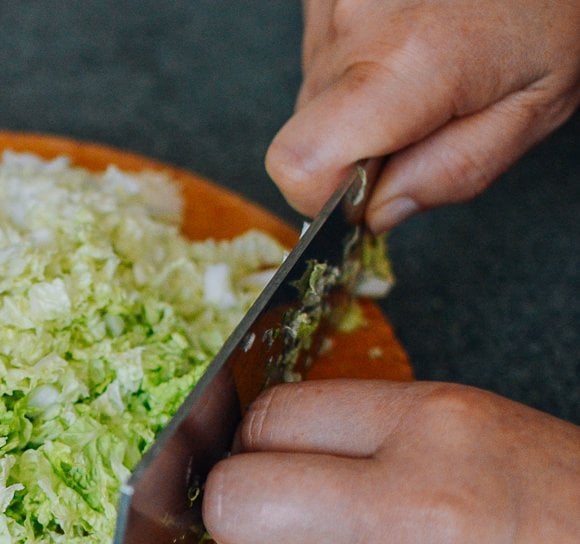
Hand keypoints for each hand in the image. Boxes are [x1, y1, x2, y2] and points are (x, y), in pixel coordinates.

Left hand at [202, 380, 579, 543]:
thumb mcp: (489, 441)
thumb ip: (379, 443)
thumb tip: (267, 454)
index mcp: (435, 429)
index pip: (273, 418)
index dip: (255, 447)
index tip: (260, 467)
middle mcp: (409, 511)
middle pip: (234, 502)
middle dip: (238, 520)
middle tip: (271, 535)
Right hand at [267, 0, 579, 230]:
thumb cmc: (555, 4)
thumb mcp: (536, 106)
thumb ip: (455, 171)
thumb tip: (379, 211)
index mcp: (406, 66)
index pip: (300, 165)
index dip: (324, 194)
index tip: (366, 190)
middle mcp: (354, 24)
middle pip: (308, 131)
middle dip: (358, 141)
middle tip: (426, 110)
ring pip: (314, 90)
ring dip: (360, 93)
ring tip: (425, 60)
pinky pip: (321, 49)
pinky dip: (357, 55)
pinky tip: (407, 35)